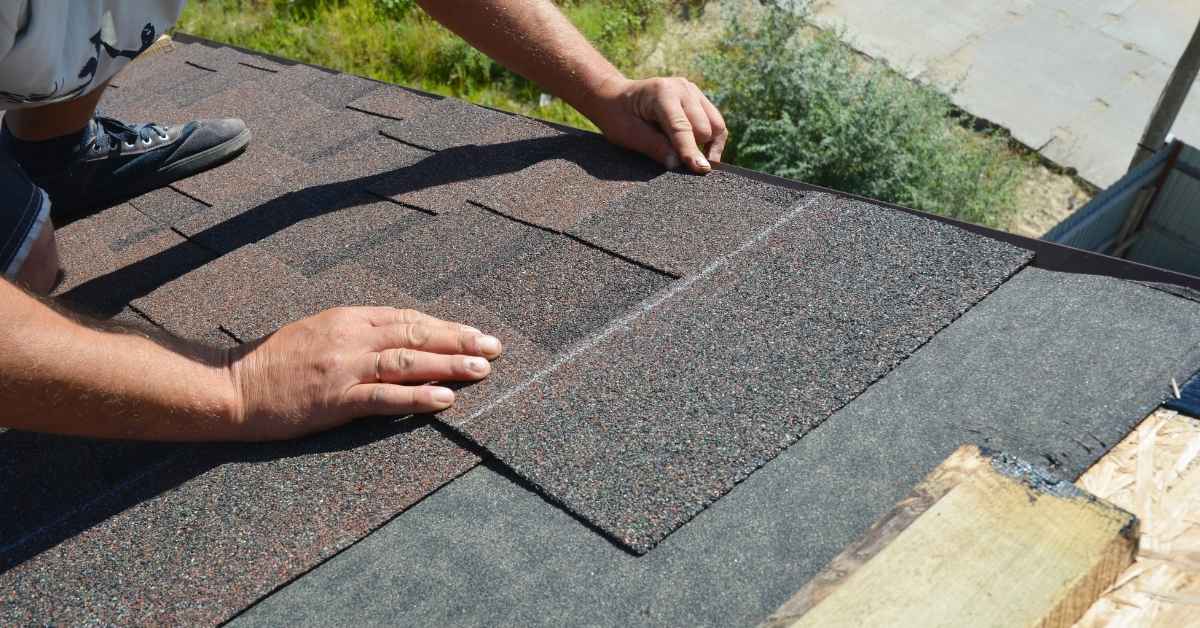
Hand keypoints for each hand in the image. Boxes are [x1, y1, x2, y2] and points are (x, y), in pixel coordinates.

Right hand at [226, 306, 501, 440]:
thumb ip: (358, 332)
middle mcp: (351, 337)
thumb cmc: (274, 362)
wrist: (232, 386)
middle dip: (459, 341)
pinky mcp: (336, 399)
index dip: (445, 327)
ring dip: (449, 365)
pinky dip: (418, 398)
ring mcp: (344, 368)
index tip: (476, 333)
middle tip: (495, 347)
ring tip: (482, 370)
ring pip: (408, 362)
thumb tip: (400, 337)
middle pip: (416, 334)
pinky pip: (385, 397)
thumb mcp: (319, 331)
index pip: (408, 318)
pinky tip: (445, 400)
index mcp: (348, 318)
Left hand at [588, 76, 727, 173]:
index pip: (682, 128)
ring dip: (708, 145)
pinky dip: (711, 138)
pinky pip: (715, 122)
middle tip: (679, 162)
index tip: (700, 169)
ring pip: (716, 125)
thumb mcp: (628, 135)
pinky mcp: (698, 97)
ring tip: (693, 159)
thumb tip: (678, 164)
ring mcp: (692, 91)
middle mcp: (682, 88)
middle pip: (704, 127)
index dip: (691, 151)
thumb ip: (654, 147)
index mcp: (662, 94)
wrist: (616, 97)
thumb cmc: (618, 116)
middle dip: (696, 148)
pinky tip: (700, 151)